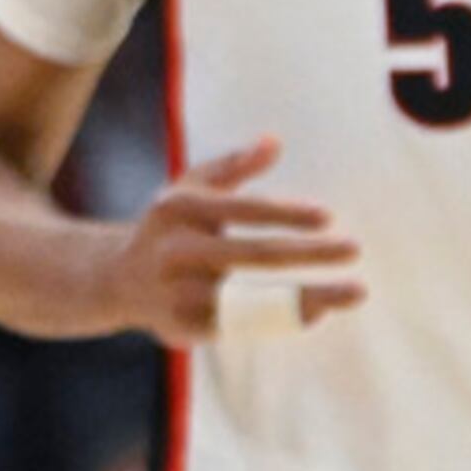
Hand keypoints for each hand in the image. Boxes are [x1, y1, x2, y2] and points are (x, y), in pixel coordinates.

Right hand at [97, 137, 362, 344]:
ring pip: (257, 298)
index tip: (328, 216)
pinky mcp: (185, 329)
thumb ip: (232, 165)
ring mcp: (179, 294)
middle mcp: (175, 252)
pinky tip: (316, 310)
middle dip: (311, 253)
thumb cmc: (168, 228)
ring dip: (311, 297)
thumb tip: (274, 141)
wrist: (115, 281)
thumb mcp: (189, 190)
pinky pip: (246, 327)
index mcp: (176, 209)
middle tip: (354, 247)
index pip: (242, 209)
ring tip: (354, 291)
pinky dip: (283, 318)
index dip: (286, 213)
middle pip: (256, 255)